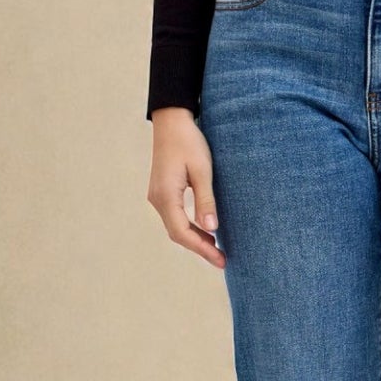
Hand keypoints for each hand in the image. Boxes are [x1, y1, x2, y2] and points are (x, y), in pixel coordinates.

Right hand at [147, 107, 225, 267]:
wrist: (172, 121)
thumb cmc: (189, 142)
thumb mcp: (202, 170)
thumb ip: (206, 200)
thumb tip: (211, 229)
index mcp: (166, 196)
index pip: (183, 233)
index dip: (202, 249)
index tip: (221, 259)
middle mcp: (157, 199)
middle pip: (177, 234)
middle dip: (199, 248)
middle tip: (222, 259)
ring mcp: (157, 196)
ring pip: (175, 226)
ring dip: (194, 239)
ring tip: (217, 248)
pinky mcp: (162, 191)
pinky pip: (174, 216)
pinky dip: (189, 227)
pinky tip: (205, 230)